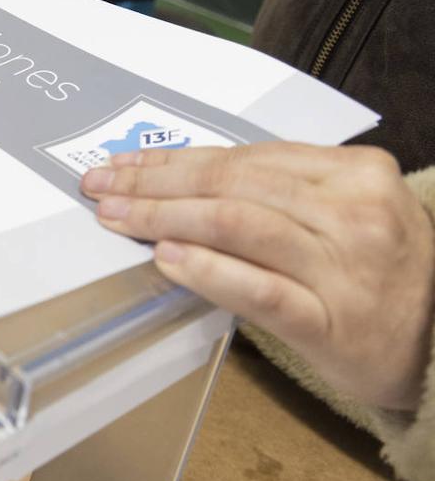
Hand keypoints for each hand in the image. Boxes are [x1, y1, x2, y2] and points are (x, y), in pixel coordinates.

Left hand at [80, 143, 434, 410]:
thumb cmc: (379, 273)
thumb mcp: (345, 213)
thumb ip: (277, 192)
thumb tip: (177, 181)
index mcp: (353, 173)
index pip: (245, 157)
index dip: (175, 159)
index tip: (123, 164)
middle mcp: (353, 212)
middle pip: (233, 185)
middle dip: (156, 184)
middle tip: (101, 186)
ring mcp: (346, 268)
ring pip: (241, 226)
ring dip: (166, 218)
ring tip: (117, 217)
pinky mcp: (334, 323)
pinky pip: (263, 290)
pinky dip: (210, 270)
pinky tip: (168, 259)